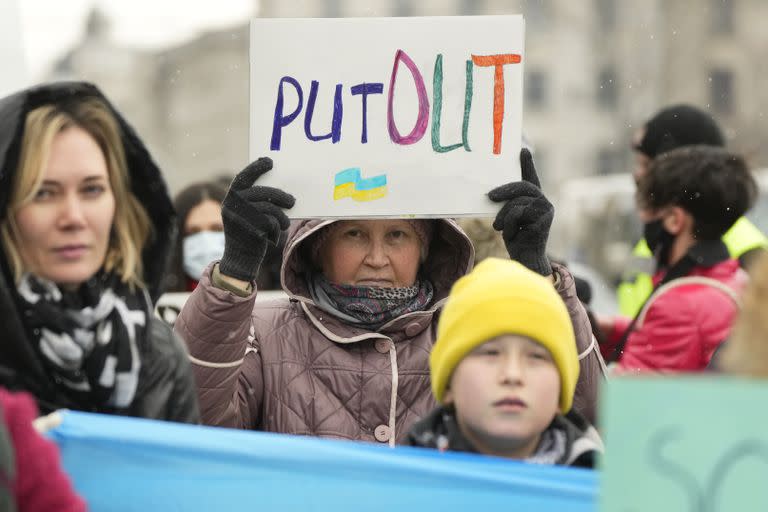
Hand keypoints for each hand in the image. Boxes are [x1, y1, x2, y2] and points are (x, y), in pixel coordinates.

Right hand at [219, 157, 294, 281]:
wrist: (240, 259)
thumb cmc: (248, 234)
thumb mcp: (247, 215)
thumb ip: (255, 201)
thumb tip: (280, 191)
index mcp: (231, 198)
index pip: (243, 177)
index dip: (256, 168)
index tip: (269, 162)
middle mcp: (232, 205)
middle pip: (263, 193)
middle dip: (281, 197)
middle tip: (292, 201)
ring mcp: (240, 217)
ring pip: (270, 209)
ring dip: (281, 217)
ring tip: (284, 224)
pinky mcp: (249, 230)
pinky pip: (271, 223)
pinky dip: (276, 230)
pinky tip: (273, 237)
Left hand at [488, 149, 553, 275]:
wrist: (525, 258)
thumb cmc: (515, 238)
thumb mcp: (508, 217)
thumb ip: (507, 204)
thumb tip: (491, 192)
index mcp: (534, 199)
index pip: (531, 178)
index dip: (527, 164)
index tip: (522, 149)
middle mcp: (543, 201)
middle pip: (522, 187)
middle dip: (504, 190)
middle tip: (489, 196)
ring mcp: (546, 209)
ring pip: (517, 202)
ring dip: (504, 216)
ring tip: (499, 227)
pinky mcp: (545, 218)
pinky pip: (519, 213)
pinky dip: (510, 224)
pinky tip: (511, 234)